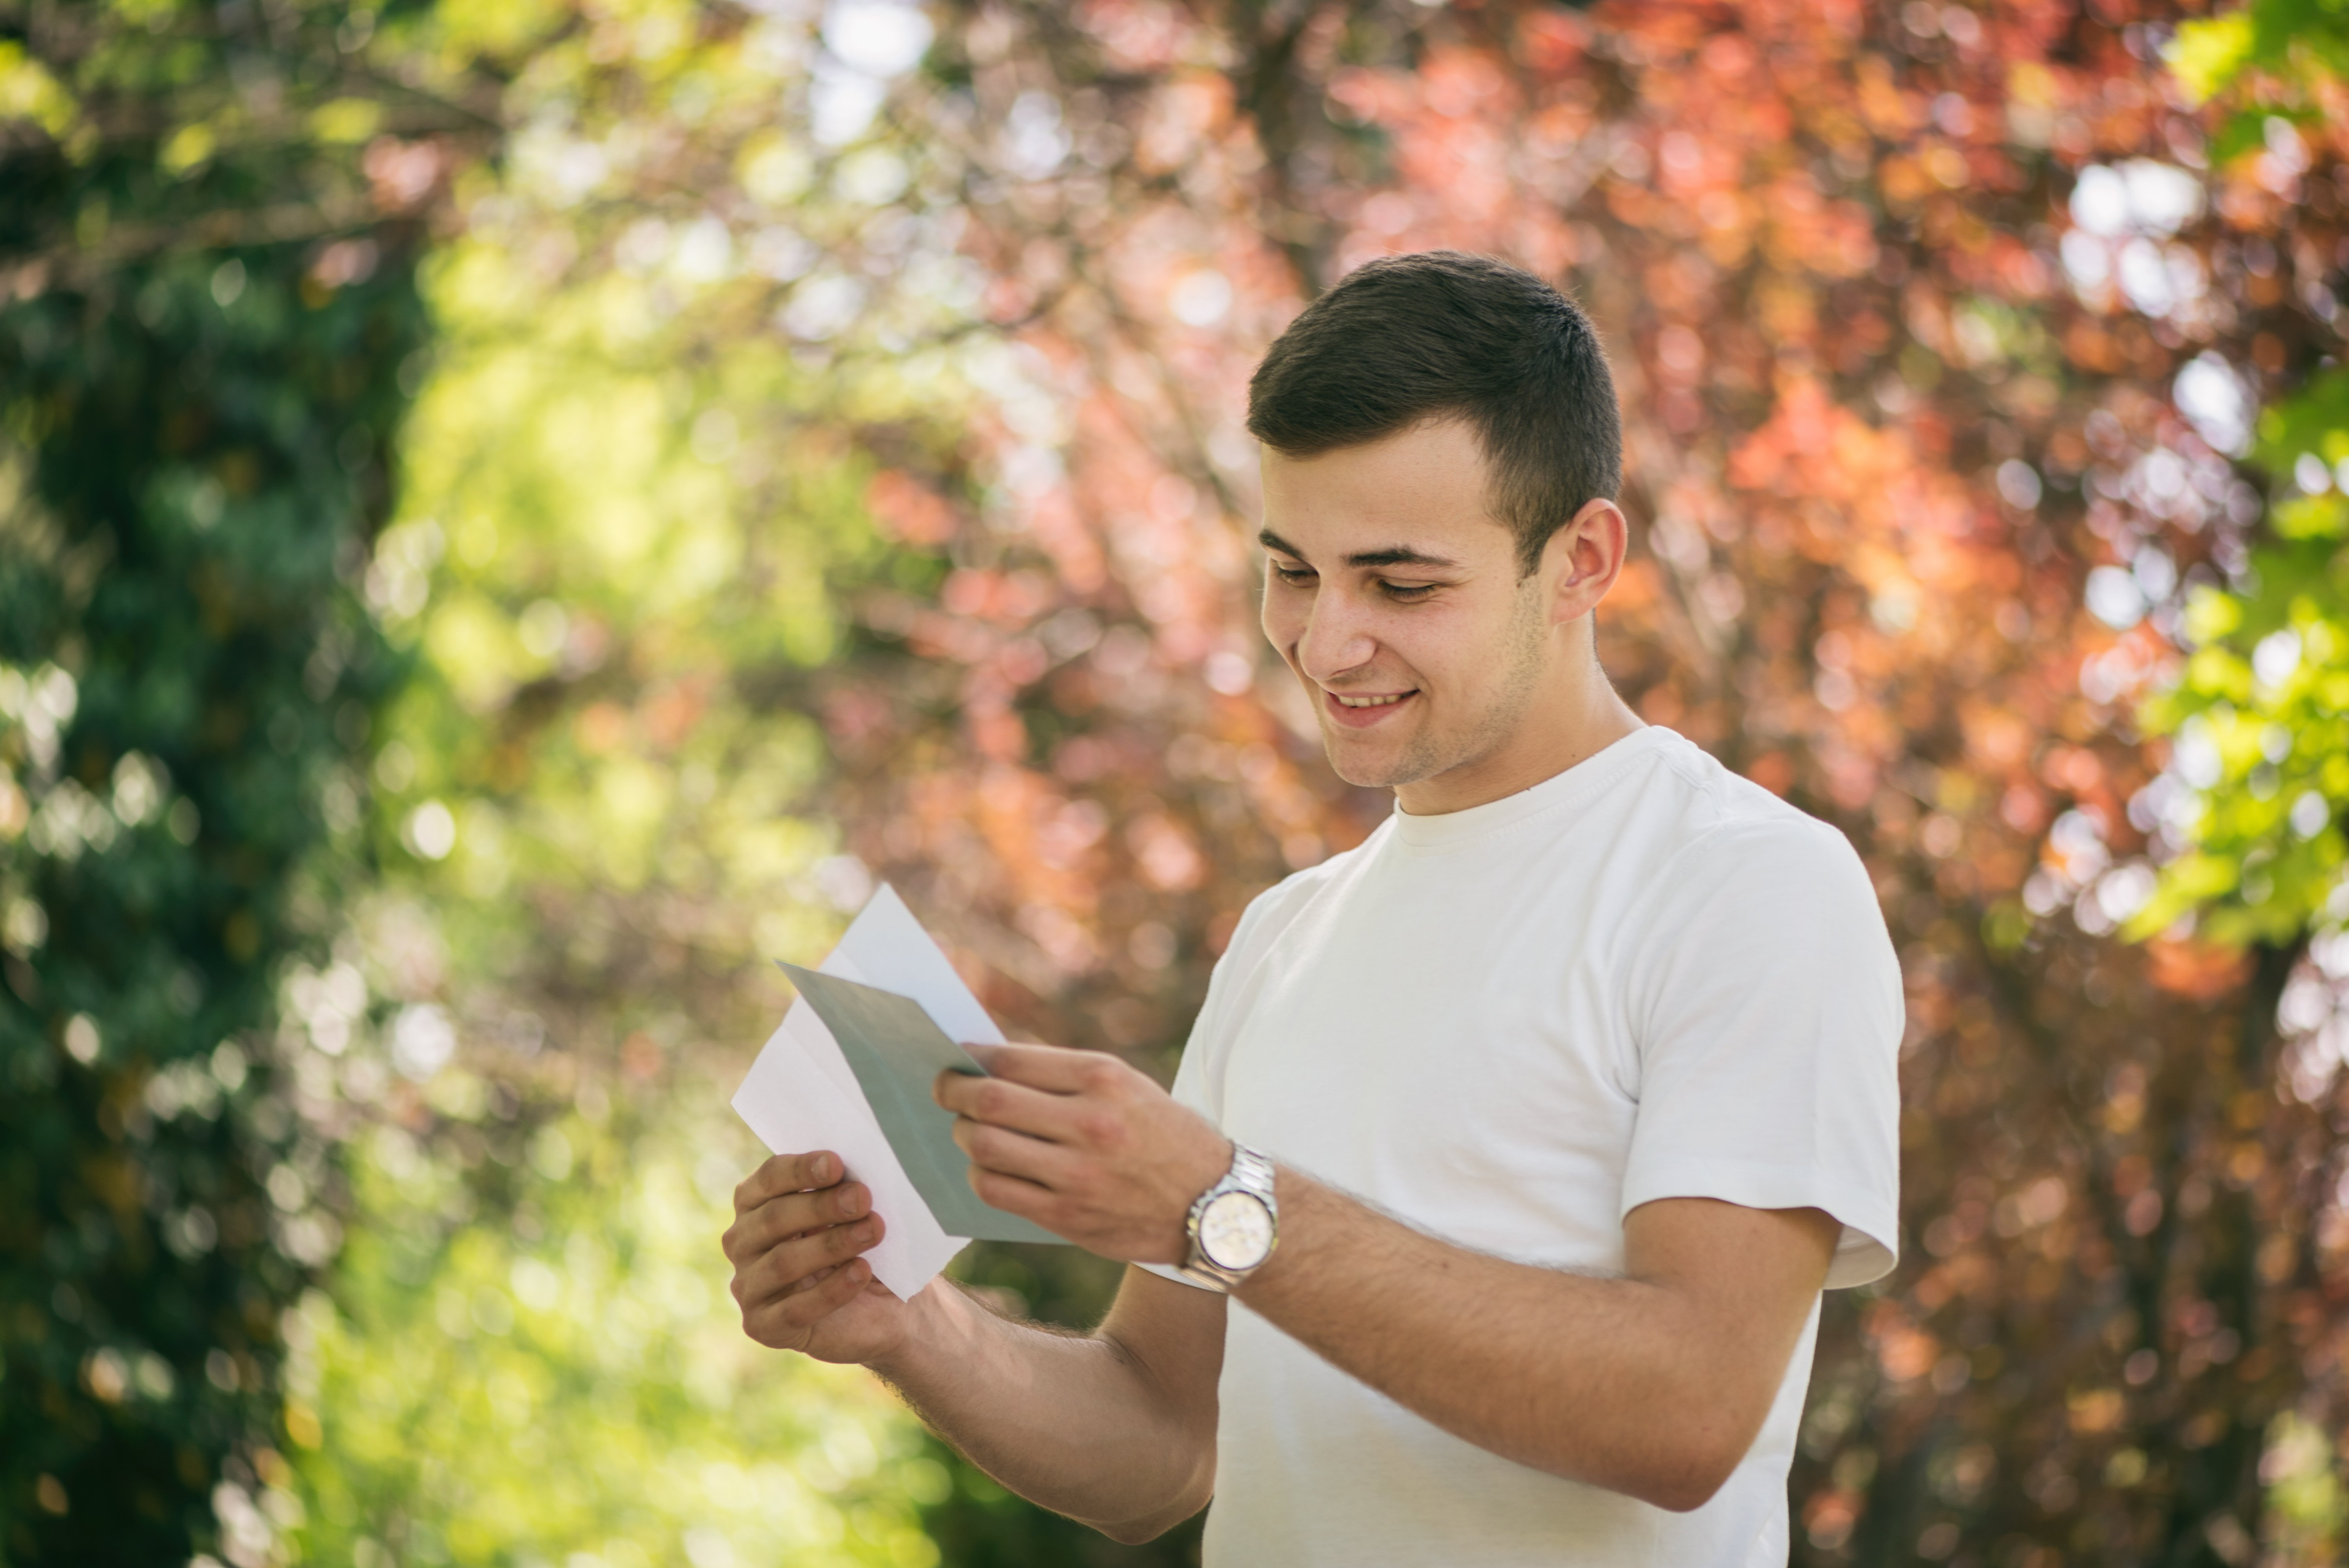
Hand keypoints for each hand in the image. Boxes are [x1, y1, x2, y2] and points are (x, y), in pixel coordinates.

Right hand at [724, 1151, 912, 1364]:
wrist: (887, 1309)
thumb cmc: (865, 1247)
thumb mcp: (857, 1215)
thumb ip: (846, 1192)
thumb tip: (856, 1176)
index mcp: (757, 1204)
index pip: (768, 1179)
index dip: (800, 1170)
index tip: (836, 1164)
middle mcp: (742, 1242)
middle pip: (773, 1218)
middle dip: (821, 1206)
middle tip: (863, 1197)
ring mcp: (748, 1287)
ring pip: (782, 1262)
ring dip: (831, 1245)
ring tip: (873, 1231)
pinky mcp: (763, 1327)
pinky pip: (794, 1309)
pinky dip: (831, 1290)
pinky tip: (861, 1273)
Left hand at [934, 1044, 1231, 1263]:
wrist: (1216, 1205)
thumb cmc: (1164, 1136)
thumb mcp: (1129, 1088)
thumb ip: (1065, 1078)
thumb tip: (990, 1068)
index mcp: (1105, 1079)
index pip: (1012, 1060)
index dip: (972, 1058)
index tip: (958, 1058)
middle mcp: (1090, 1123)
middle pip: (989, 1101)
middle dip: (953, 1092)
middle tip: (944, 1090)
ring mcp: (1077, 1174)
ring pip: (985, 1148)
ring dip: (964, 1136)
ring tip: (967, 1130)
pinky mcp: (1069, 1218)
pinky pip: (998, 1192)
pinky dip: (981, 1175)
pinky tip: (987, 1167)